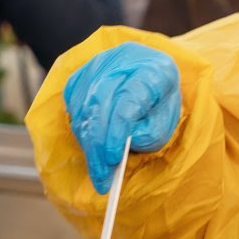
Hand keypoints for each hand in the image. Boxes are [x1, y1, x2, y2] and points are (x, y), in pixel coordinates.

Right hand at [63, 42, 180, 192]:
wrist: (149, 77)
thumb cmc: (159, 104)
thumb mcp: (164, 123)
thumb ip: (147, 134)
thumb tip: (118, 146)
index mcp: (153, 69)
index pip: (127, 100)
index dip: (116, 131)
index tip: (112, 160)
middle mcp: (122, 61)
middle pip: (100, 104)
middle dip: (98, 146)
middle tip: (100, 178)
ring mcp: (98, 64)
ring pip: (84, 107)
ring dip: (88, 143)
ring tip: (98, 169)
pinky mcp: (81, 74)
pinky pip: (74, 107)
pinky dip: (81, 131)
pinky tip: (92, 148)